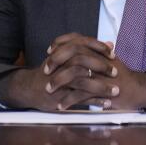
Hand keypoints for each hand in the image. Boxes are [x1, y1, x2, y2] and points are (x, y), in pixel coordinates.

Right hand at [0, 33, 116, 110]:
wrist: (30, 88)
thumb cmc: (54, 70)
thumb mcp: (68, 56)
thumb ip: (90, 50)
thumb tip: (111, 44)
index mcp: (63, 52)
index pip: (82, 43)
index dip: (98, 47)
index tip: (113, 54)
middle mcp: (60, 65)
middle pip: (82, 61)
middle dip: (101, 67)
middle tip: (115, 72)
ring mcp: (59, 81)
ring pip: (82, 82)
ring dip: (101, 87)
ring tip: (115, 91)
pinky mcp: (59, 97)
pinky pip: (79, 99)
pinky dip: (94, 101)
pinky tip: (106, 103)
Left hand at [44, 34, 145, 110]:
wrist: (139, 89)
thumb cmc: (124, 76)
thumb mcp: (113, 60)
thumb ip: (104, 52)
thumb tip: (104, 43)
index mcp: (100, 51)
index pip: (77, 39)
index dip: (61, 43)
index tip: (50, 50)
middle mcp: (100, 59)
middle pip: (73, 53)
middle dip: (56, 61)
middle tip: (45, 70)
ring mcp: (101, 74)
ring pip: (75, 73)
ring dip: (59, 82)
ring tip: (49, 90)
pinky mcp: (102, 90)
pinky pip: (81, 94)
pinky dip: (69, 100)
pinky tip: (61, 105)